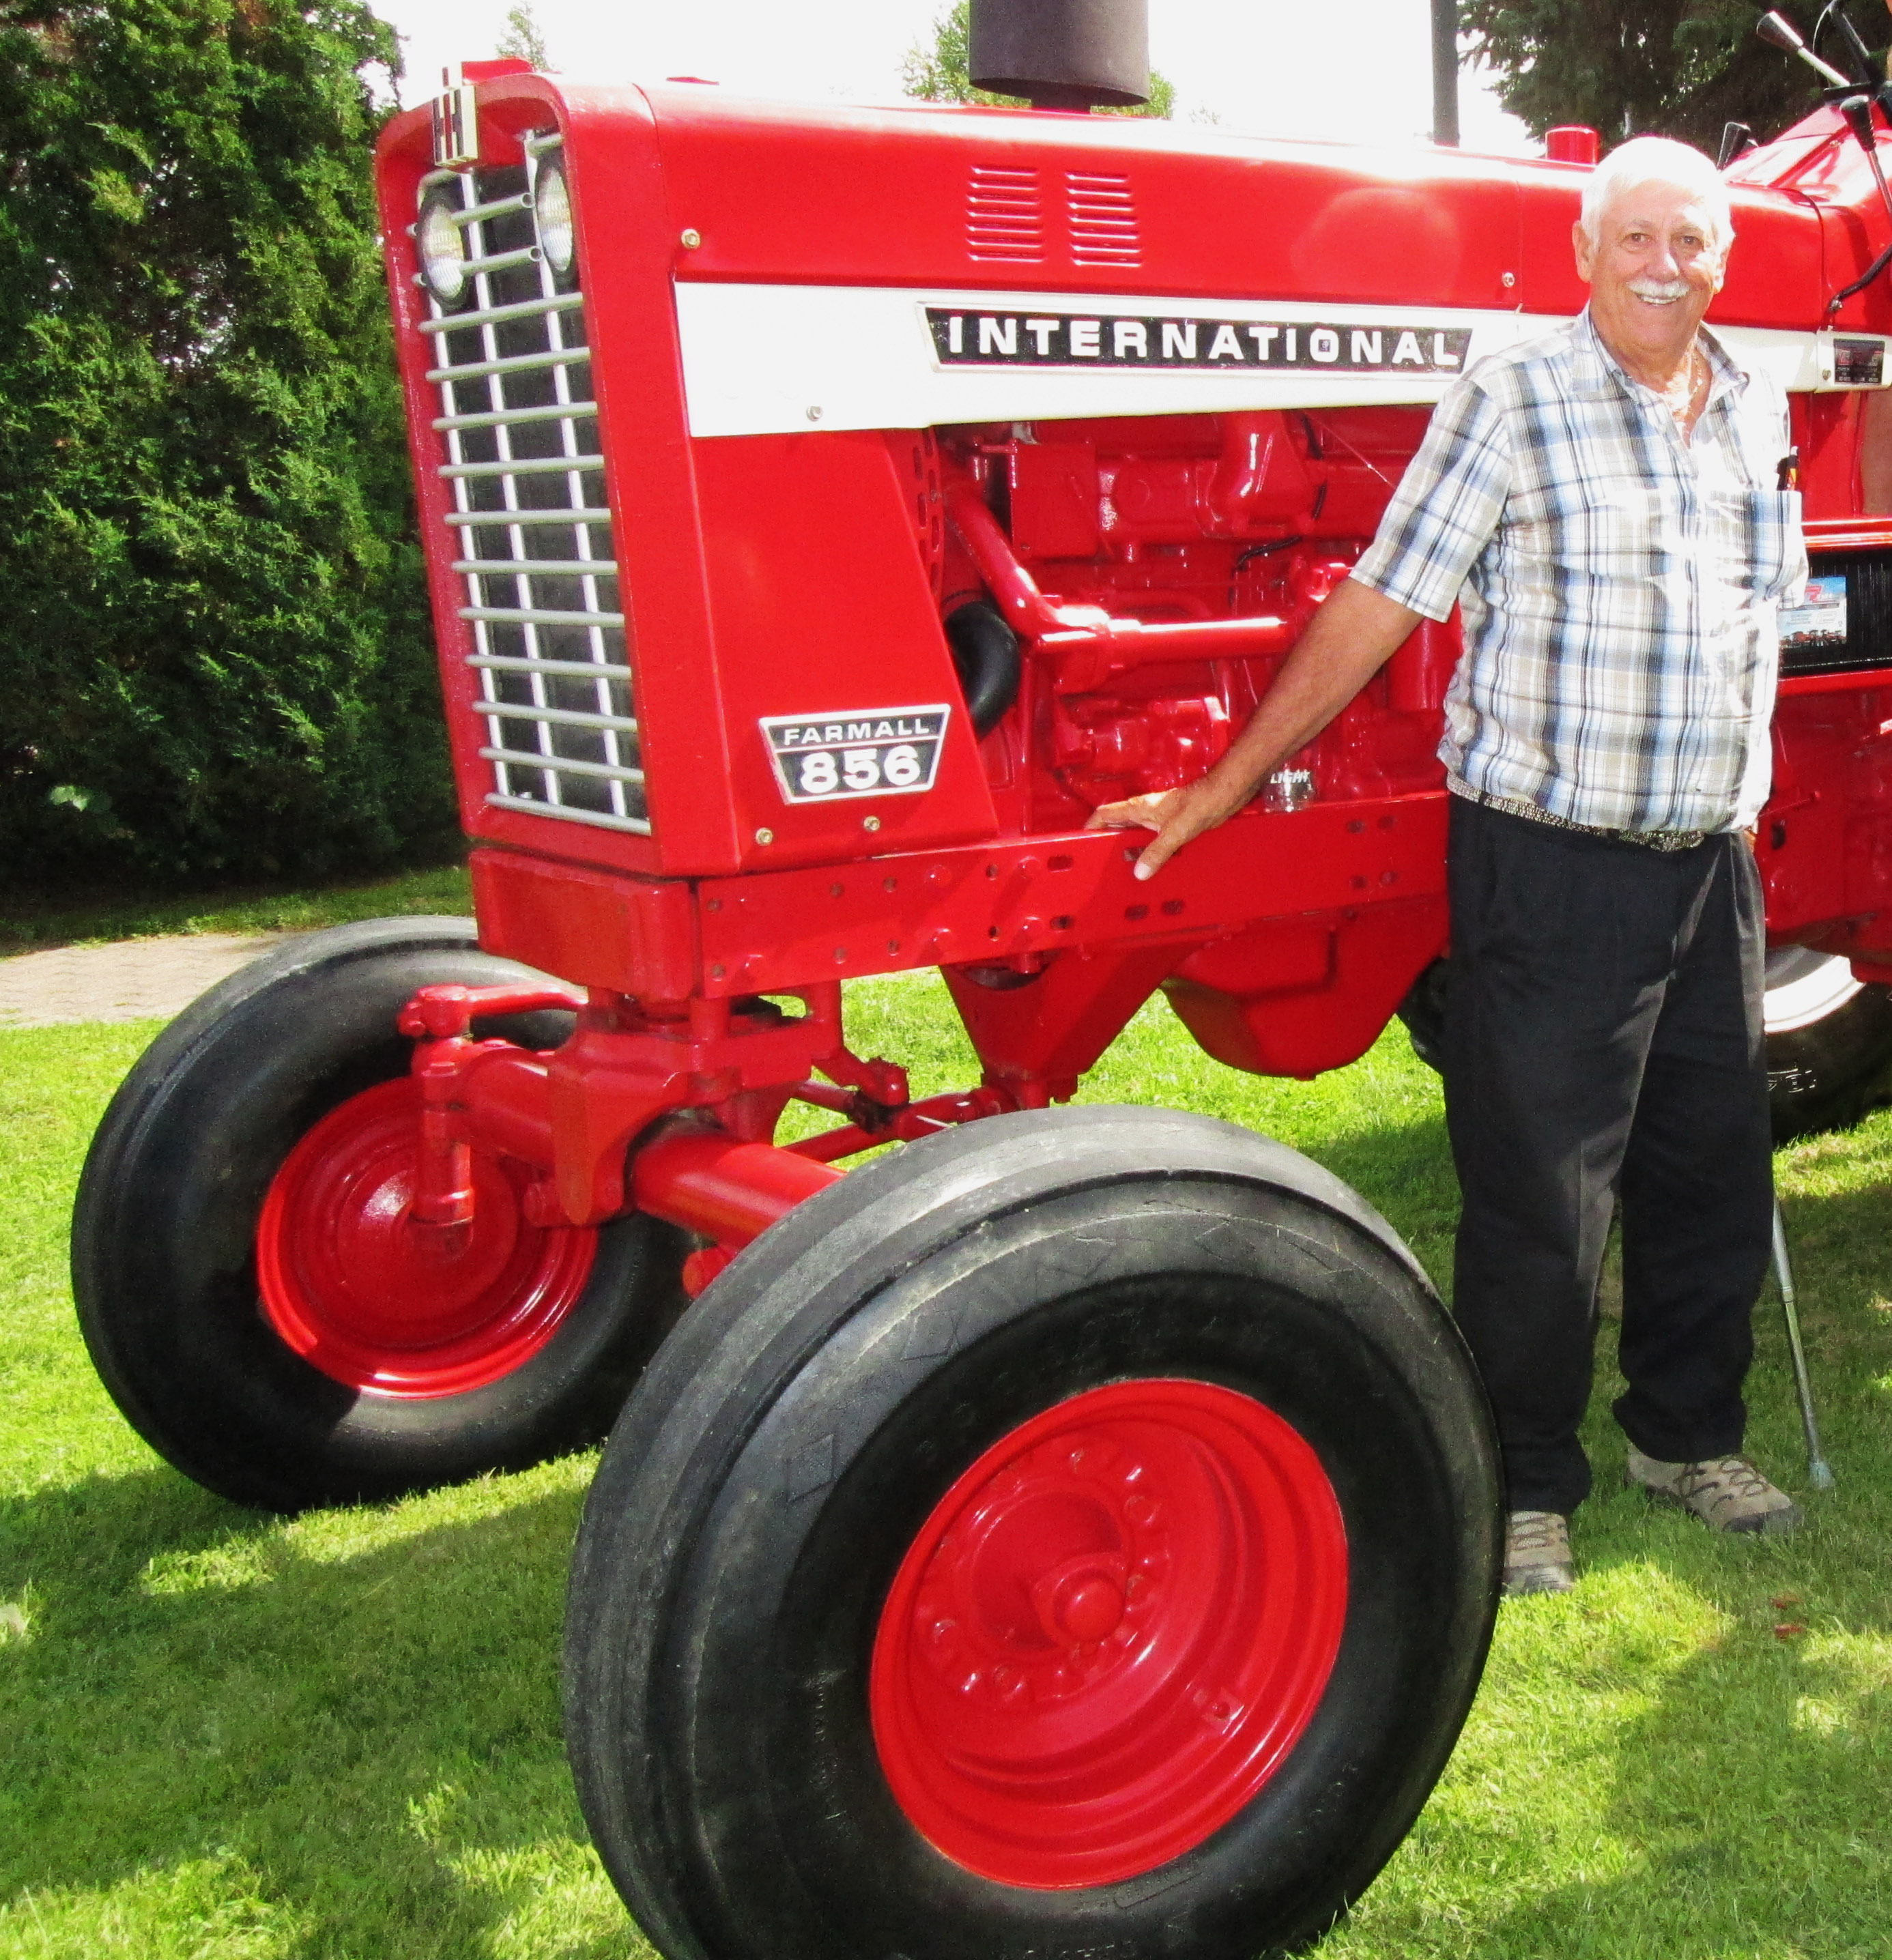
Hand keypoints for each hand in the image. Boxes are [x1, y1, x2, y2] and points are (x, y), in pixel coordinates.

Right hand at [1085, 776, 1248, 879]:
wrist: (1224, 794)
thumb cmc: (1201, 801)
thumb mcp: (1175, 831)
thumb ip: (1156, 852)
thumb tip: (1140, 872)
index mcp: (1139, 808)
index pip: (1105, 814)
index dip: (1091, 826)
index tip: (1083, 841)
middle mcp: (1145, 813)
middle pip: (1118, 829)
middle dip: (1109, 845)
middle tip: (1102, 864)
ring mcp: (1157, 820)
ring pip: (1136, 837)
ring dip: (1131, 852)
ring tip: (1126, 871)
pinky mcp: (1171, 827)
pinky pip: (1153, 842)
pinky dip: (1150, 854)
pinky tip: (1153, 867)